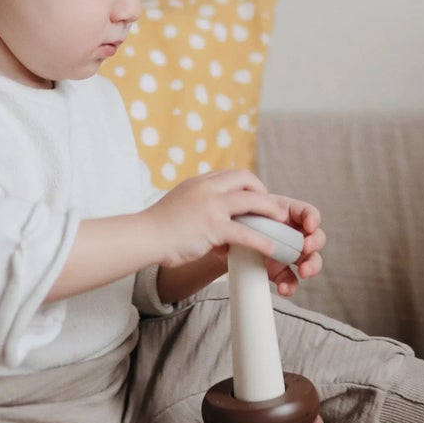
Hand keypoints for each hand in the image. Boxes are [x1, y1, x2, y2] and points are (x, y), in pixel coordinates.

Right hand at [146, 170, 295, 267]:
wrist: (143, 237)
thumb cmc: (157, 227)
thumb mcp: (178, 203)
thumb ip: (195, 202)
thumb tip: (206, 211)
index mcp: (198, 182)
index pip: (231, 174)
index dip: (248, 184)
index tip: (255, 196)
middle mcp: (206, 189)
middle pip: (245, 179)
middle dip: (262, 191)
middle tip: (271, 207)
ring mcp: (210, 206)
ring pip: (251, 201)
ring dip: (270, 211)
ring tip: (280, 222)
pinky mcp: (212, 227)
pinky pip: (245, 233)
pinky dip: (261, 240)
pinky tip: (270, 248)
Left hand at [249, 196, 325, 298]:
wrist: (223, 240)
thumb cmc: (239, 218)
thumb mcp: (244, 210)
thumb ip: (252, 209)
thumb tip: (252, 212)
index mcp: (287, 213)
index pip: (307, 212)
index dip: (312, 218)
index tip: (309, 226)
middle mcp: (293, 234)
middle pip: (316, 237)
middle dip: (315, 243)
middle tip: (306, 248)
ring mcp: (288, 254)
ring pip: (311, 260)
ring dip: (311, 266)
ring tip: (303, 271)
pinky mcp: (280, 272)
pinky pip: (291, 281)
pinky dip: (290, 286)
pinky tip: (283, 288)